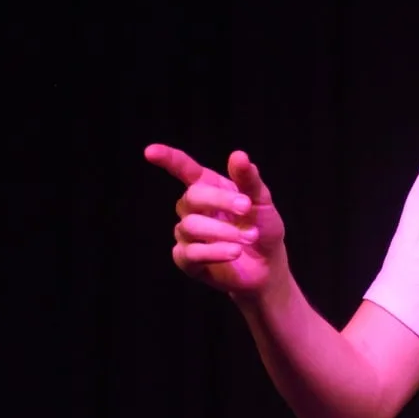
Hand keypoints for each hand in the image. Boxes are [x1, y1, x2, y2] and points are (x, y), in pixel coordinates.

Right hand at [143, 144, 287, 298]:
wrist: (268, 266)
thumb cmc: (262, 227)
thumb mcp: (262, 201)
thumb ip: (249, 180)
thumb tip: (239, 155)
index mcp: (209, 187)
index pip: (184, 169)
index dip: (168, 159)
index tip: (150, 152)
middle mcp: (192, 208)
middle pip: (192, 197)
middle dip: (220, 200)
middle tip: (246, 207)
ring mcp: (187, 235)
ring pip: (191, 226)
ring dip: (224, 231)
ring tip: (250, 237)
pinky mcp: (186, 260)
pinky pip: (191, 253)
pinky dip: (215, 251)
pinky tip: (234, 252)